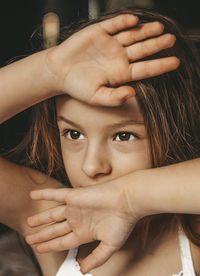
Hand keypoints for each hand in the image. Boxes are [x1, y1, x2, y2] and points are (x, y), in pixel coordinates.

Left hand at [26, 180, 138, 272]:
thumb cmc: (122, 222)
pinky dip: (44, 194)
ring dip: (40, 219)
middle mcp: (77, 220)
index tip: (39, 249)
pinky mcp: (74, 196)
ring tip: (29, 223)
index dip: (50, 246)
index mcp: (84, 233)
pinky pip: (55, 194)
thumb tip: (84, 271)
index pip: (62, 242)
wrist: (126, 201)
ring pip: (52, 215)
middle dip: (42, 236)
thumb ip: (96, 258)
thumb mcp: (110, 246)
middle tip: (29, 239)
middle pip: (55, 230)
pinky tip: (33, 195)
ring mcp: (75, 208)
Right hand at [46, 14, 178, 105]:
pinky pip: (114, 25)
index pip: (145, 69)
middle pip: (143, 49)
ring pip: (132, 35)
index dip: (161, 65)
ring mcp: (110, 44)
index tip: (175, 62)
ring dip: (145, 31)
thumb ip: (114, 97)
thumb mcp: (96, 97)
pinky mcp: (99, 32)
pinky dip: (123, 22)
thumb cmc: (77, 86)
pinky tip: (133, 22)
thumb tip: (132, 92)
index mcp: (121, 73)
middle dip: (157, 45)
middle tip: (172, 40)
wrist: (59, 72)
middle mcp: (119, 57)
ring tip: (159, 28)